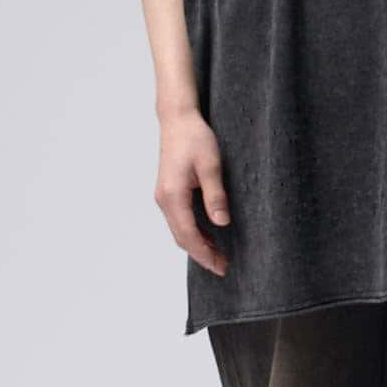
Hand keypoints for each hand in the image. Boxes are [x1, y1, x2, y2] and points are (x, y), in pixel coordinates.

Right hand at [154, 107, 230, 275]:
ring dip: (197, 245)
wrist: (177, 119)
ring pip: (179, 230)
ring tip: (218, 255)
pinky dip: (192, 232)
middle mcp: (164, 200)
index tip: (220, 266)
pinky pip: (179, 220)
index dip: (205, 253)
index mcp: (173, 195)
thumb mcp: (211, 165)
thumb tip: (222, 223)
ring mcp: (163, 197)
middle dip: (201, 254)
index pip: (188, 234)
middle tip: (223, 267)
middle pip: (181, 237)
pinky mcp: (168, 192)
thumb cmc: (195, 138)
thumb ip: (215, 195)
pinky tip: (208, 236)